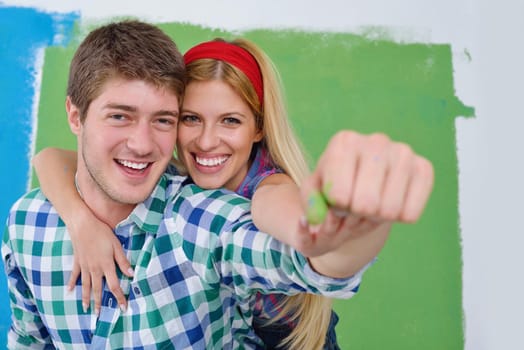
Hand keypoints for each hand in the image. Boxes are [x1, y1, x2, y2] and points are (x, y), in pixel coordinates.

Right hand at [67, 209, 132, 314]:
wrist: (82, 225)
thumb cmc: (102, 233)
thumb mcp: (116, 246)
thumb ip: (123, 261)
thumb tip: (131, 274)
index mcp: (106, 266)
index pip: (114, 286)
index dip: (119, 297)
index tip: (123, 308)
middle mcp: (94, 269)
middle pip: (98, 289)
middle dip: (99, 303)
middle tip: (100, 315)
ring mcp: (84, 266)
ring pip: (86, 285)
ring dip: (86, 298)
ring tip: (86, 309)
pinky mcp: (77, 261)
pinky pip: (74, 275)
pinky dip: (72, 283)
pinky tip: (69, 291)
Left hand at [298, 131, 433, 275]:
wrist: (364, 181)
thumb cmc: (335, 186)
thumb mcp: (313, 193)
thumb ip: (309, 206)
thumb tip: (311, 221)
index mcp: (344, 142)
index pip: (338, 195)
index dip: (336, 207)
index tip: (337, 198)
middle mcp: (376, 141)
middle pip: (366, 204)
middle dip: (356, 213)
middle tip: (355, 203)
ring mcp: (403, 152)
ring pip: (389, 210)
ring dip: (377, 217)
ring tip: (372, 202)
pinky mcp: (423, 167)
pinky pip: (411, 212)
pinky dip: (398, 217)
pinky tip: (391, 203)